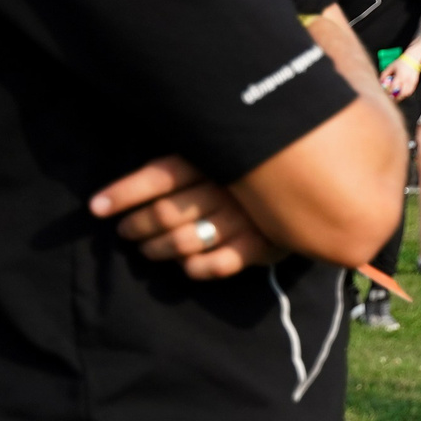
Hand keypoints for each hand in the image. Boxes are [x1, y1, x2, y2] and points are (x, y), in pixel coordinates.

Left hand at [89, 155, 282, 280]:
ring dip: (157, 250)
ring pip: (184, 241)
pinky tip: (185, 265)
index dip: (124, 192)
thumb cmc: (258, 167)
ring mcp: (245, 218)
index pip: (160, 176)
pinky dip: (194, 268)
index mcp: (216, 159)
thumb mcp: (226, 152)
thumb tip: (139, 177)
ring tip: (146, 250)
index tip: (96, 208)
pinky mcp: (260, 245)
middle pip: (166, 212)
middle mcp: (228, 188)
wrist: (323, 185)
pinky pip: (216, 265)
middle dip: (136, 226)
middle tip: (125, 232)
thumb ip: (192, 157)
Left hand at [382, 55, 420, 99]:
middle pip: (401, 93)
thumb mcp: (390, 66)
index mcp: (400, 75)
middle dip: (396, 97)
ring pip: (407, 93)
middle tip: (392, 98)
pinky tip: (402, 93)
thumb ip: (384, 74)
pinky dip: (406, 93)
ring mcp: (412, 81)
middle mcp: (406, 79)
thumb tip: (381, 81)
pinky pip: (411, 91)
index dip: (389, 92)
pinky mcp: (415, 82)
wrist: (412, 58)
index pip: (394, 87)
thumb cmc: (401, 62)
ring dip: (402, 96)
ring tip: (397, 96)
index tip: (386, 93)